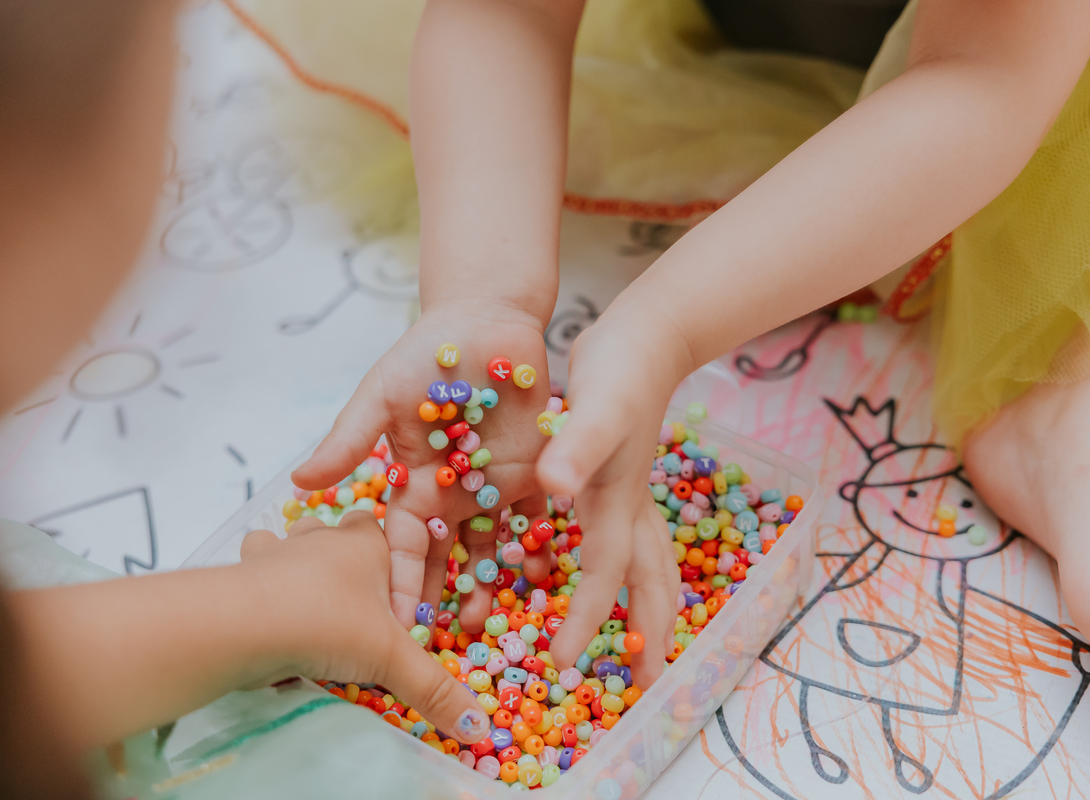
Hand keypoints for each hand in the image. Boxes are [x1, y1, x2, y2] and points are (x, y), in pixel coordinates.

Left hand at [238, 512, 490, 742]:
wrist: (250, 619)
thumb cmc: (330, 623)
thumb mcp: (392, 660)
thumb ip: (434, 690)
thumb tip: (478, 727)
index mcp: (367, 543)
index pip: (385, 536)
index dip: (392, 567)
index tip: (393, 607)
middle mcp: (325, 536)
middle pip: (339, 534)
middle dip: (345, 561)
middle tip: (354, 607)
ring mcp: (281, 547)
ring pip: (292, 540)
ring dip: (298, 563)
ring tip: (308, 604)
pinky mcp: (245, 568)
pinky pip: (254, 566)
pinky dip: (259, 581)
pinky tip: (267, 610)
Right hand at [292, 301, 551, 633]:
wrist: (483, 319)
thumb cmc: (422, 353)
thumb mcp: (379, 395)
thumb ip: (348, 439)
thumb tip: (297, 481)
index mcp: (414, 482)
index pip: (404, 543)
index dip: (401, 581)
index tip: (398, 621)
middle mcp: (454, 494)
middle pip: (450, 557)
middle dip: (448, 598)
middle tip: (451, 643)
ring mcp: (495, 487)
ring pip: (495, 547)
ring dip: (494, 584)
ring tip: (498, 624)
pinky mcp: (535, 472)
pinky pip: (540, 516)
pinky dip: (541, 546)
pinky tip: (543, 579)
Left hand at [536, 307, 681, 688]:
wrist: (647, 334)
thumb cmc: (621, 369)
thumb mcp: (596, 405)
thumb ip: (578, 446)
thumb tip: (559, 488)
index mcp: (618, 501)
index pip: (603, 576)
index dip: (586, 621)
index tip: (564, 662)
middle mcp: (629, 506)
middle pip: (651, 582)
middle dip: (653, 634)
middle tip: (650, 683)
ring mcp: (629, 494)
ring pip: (646, 565)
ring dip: (646, 607)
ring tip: (640, 643)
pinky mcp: (617, 479)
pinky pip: (623, 539)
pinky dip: (619, 567)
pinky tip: (598, 572)